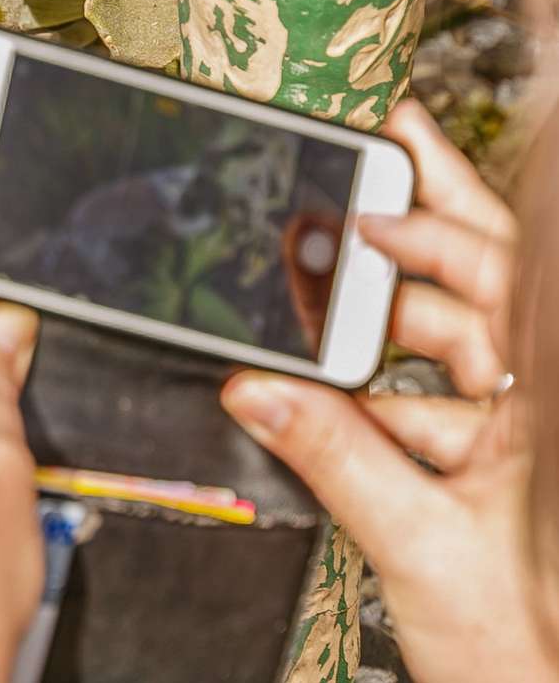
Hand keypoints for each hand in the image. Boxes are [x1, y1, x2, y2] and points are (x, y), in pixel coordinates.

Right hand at [220, 100, 558, 682]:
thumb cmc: (529, 646)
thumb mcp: (418, 543)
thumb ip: (333, 457)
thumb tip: (257, 388)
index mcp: (548, 408)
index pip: (502, 276)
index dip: (436, 221)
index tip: (372, 183)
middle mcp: (539, 411)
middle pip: (479, 288)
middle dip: (417, 227)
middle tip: (373, 154)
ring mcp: (516, 441)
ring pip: (447, 349)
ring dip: (377, 329)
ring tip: (313, 287)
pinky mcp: (487, 476)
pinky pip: (422, 411)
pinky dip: (369, 399)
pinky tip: (318, 397)